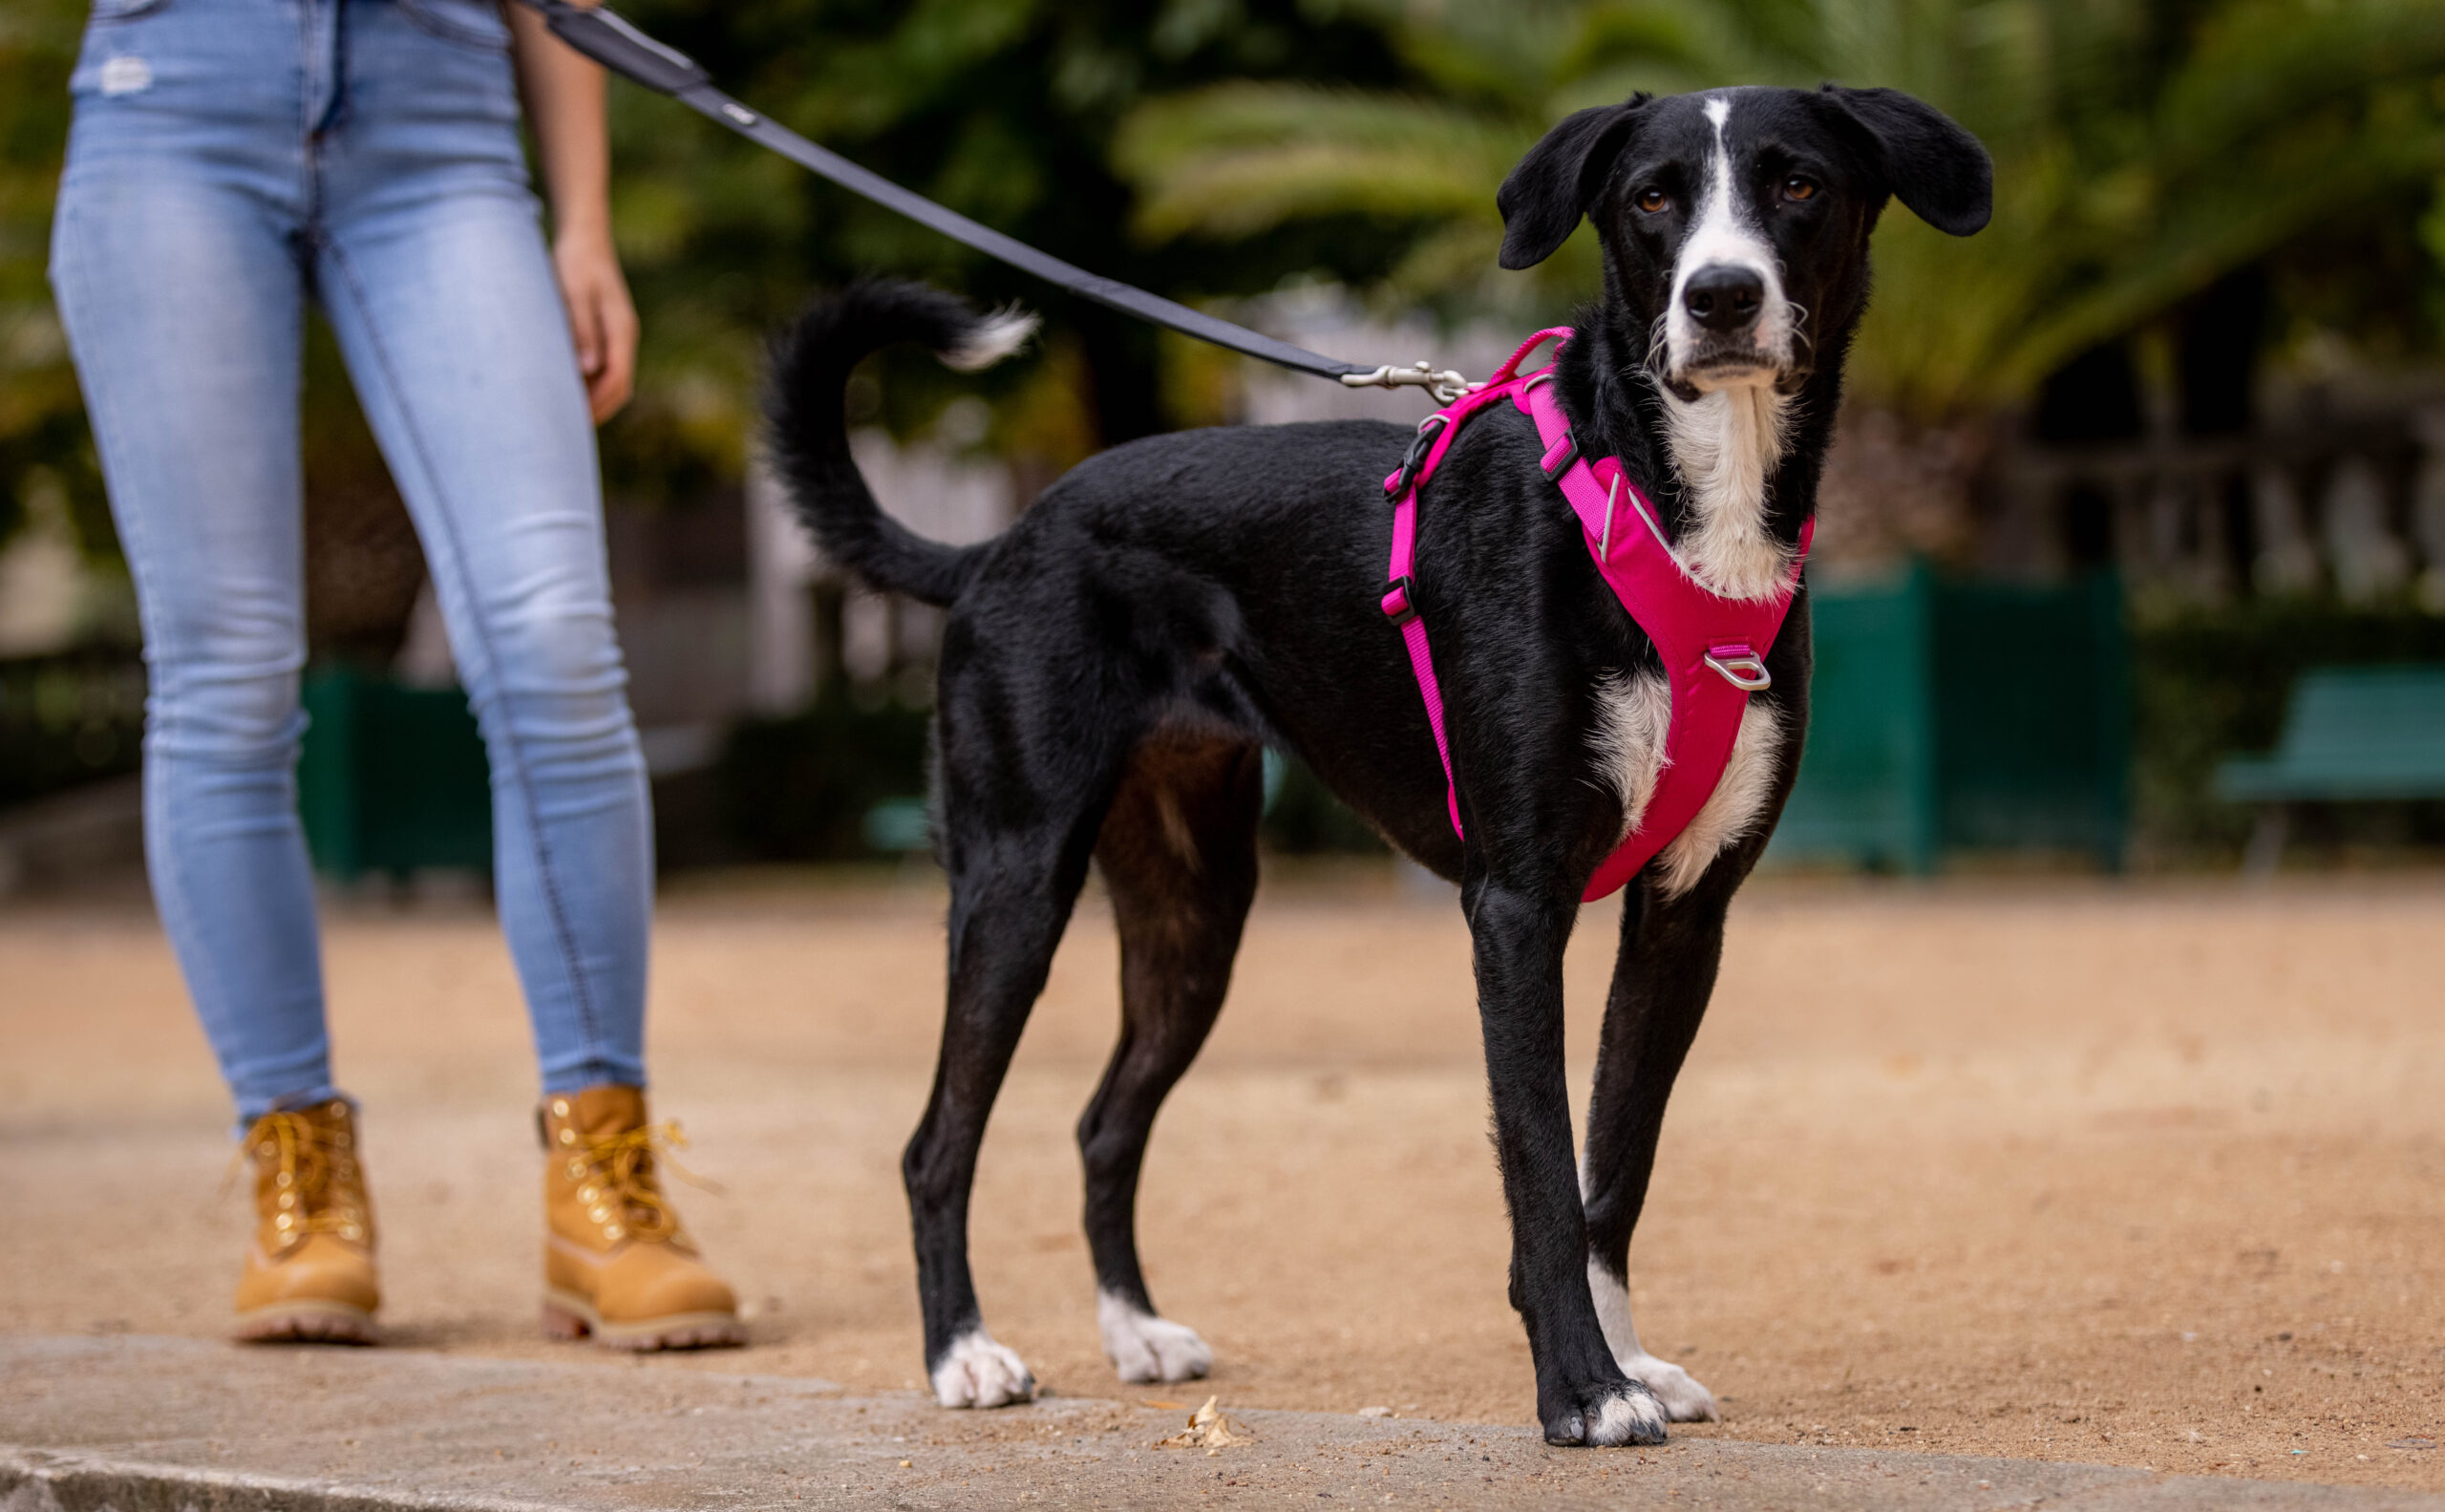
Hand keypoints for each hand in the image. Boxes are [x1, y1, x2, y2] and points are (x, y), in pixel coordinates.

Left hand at [551, 226, 635, 423]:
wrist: (584, 237)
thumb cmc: (575, 262)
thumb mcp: (574, 294)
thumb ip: (581, 331)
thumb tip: (586, 370)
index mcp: (621, 330)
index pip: (616, 379)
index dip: (597, 403)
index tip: (573, 422)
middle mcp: (624, 336)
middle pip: (619, 386)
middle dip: (597, 409)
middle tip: (568, 431)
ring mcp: (617, 335)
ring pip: (612, 379)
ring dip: (594, 398)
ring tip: (564, 415)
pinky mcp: (606, 331)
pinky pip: (603, 366)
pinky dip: (589, 383)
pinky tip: (565, 388)